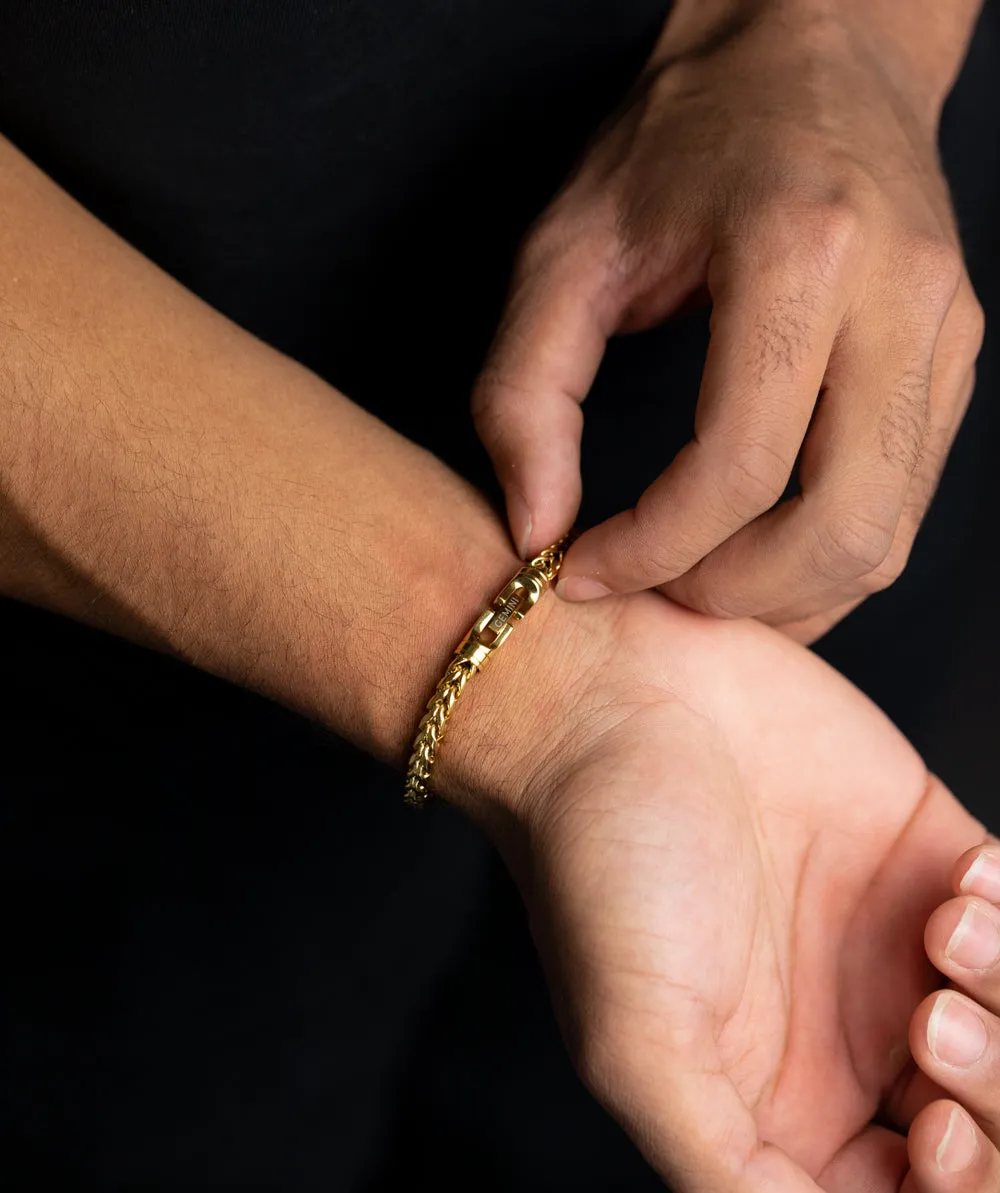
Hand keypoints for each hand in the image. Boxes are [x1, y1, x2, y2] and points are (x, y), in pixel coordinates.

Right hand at [443, 589, 999, 1192]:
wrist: (615, 699)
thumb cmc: (600, 861)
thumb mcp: (632, 1040)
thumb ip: (724, 1166)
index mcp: (773, 1095)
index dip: (953, 1191)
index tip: (935, 1125)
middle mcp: (842, 1028)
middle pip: (984, 1121)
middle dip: (993, 1089)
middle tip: (931, 1016)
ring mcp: (890, 940)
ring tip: (944, 927)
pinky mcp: (927, 850)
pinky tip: (958, 884)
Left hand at [473, 1, 984, 640]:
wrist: (813, 51)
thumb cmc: (682, 142)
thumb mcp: (564, 250)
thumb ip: (525, 395)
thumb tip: (537, 530)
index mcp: (799, 252)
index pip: (738, 469)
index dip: (651, 552)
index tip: (584, 573)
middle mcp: (898, 297)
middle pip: (838, 528)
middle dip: (730, 595)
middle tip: (651, 593)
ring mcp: (946, 332)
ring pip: (883, 536)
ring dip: (784, 596)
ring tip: (693, 583)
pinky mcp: (955, 359)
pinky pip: (902, 508)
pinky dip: (825, 561)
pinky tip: (751, 554)